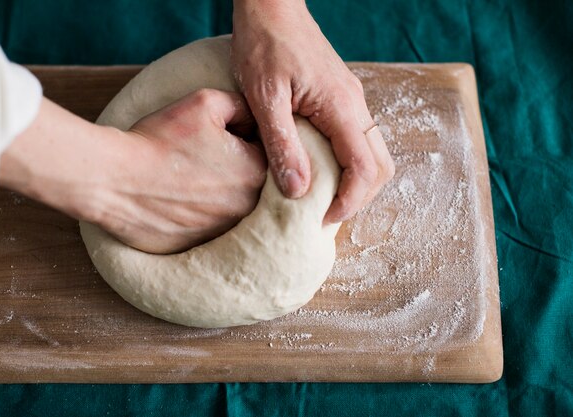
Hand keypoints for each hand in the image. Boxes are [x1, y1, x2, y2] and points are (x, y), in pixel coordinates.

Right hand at [0, 91, 265, 253]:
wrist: (115, 179)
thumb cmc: (160, 138)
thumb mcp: (205, 102)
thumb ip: (242, 104)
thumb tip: (256, 116)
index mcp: (256, 170)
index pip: (264, 152)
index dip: (241, 139)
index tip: (218, 137)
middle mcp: (248, 206)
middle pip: (250, 181)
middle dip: (233, 167)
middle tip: (200, 157)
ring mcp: (225, 231)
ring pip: (230, 205)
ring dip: (217, 193)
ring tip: (186, 178)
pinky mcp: (201, 246)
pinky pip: (209, 226)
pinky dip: (199, 214)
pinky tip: (177, 199)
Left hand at [231, 0, 394, 223]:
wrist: (270, 6)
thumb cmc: (263, 44)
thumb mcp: (265, 97)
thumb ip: (282, 144)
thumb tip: (298, 191)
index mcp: (340, 107)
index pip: (364, 168)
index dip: (350, 201)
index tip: (324, 220)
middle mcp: (355, 105)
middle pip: (380, 166)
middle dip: (360, 197)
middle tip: (325, 215)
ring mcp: (351, 101)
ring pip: (372, 153)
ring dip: (355, 182)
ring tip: (322, 199)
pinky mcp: (340, 99)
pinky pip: (357, 139)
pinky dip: (347, 164)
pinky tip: (319, 171)